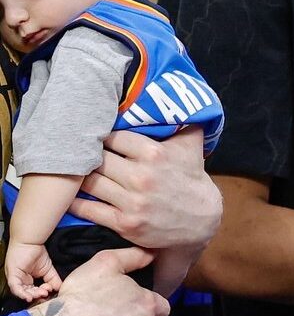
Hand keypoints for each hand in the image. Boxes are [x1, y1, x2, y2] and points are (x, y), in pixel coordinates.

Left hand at [6, 242, 57, 301]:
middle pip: (28, 293)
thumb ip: (54, 280)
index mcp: (26, 279)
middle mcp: (20, 280)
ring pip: (22, 292)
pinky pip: (15, 288)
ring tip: (42, 293)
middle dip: (38, 295)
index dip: (41, 294)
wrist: (30, 241)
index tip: (49, 293)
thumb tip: (60, 289)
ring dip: (32, 295)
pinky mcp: (12, 275)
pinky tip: (29, 296)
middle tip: (46, 293)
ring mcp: (15, 278)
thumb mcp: (48, 270)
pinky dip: (22, 294)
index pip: (33, 291)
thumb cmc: (36, 251)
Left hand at [67, 129, 220, 250]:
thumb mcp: (191, 147)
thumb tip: (175, 92)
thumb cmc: (190, 179)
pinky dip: (76, 202)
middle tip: (75, 151)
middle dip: (87, 155)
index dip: (102, 136)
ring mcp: (132, 202)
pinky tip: (69, 195)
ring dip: (78, 176)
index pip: (112, 136)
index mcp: (154, 153)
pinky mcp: (125, 223)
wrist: (202, 222)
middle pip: (96, 158)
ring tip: (69, 170)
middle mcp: (142, 177)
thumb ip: (181, 120)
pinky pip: (89, 209)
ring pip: (89, 182)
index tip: (95, 135)